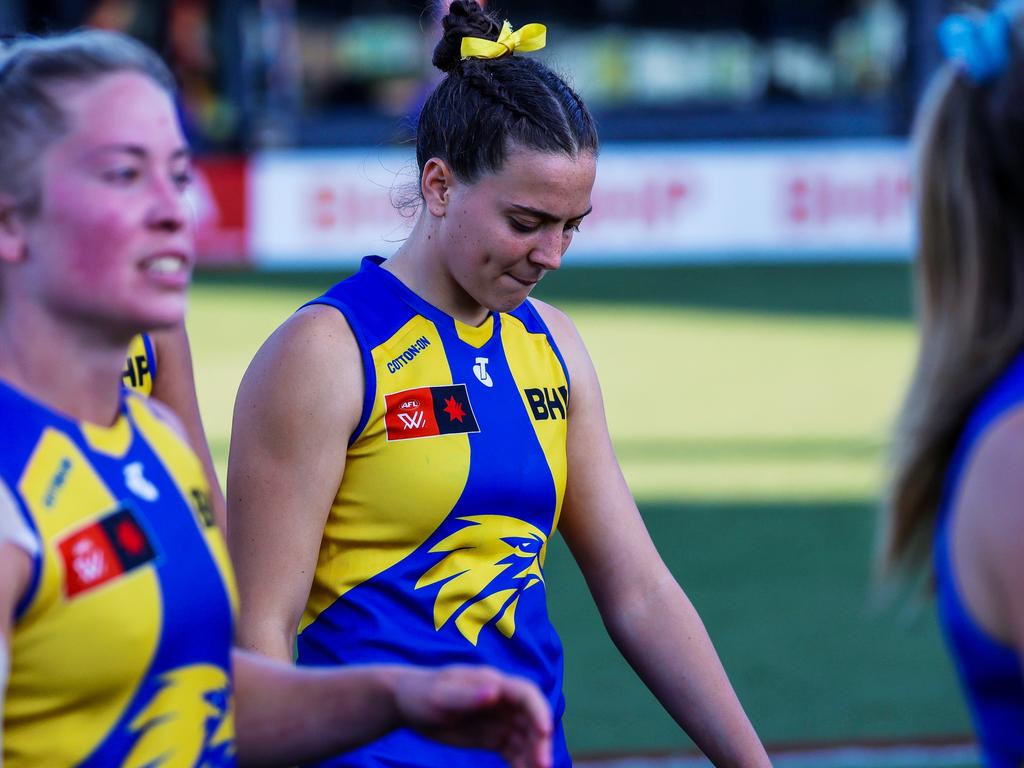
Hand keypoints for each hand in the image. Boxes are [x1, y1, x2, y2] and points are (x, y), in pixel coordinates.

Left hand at [391, 665, 552, 767]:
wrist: (408, 702)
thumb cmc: (421, 693)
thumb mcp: (440, 696)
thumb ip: (467, 696)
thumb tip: (495, 691)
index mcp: (493, 683)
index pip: (526, 694)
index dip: (540, 711)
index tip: (545, 732)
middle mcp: (502, 700)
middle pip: (531, 719)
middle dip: (540, 741)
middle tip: (542, 766)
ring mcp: (499, 719)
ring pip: (526, 738)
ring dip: (534, 755)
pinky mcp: (493, 737)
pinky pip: (514, 751)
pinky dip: (522, 763)